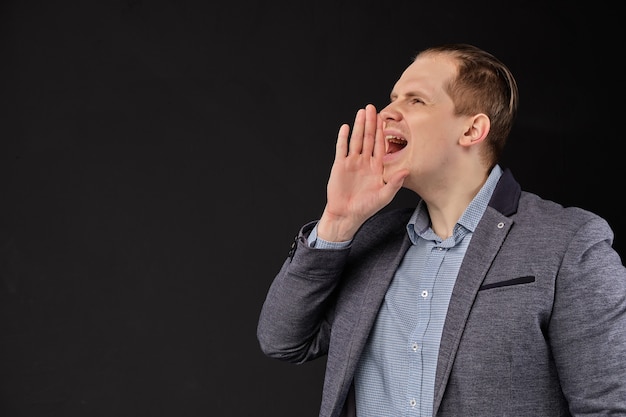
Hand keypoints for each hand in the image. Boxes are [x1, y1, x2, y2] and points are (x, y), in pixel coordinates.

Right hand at [317, 104, 407, 241]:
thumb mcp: (384, 196)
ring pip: (356, 140)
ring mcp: (352, 162)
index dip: (382, 132)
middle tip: (372, 108)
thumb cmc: (366, 208)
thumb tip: (407, 171)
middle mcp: (365, 162)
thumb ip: (395, 183)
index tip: (385, 119)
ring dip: (359, 126)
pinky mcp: (340, 165)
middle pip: (368, 138)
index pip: (380, 145)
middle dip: (370, 123)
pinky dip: (343, 138)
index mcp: (376, 167)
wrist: (346, 215)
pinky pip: (342, 148)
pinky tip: (346, 127)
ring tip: (361, 112)